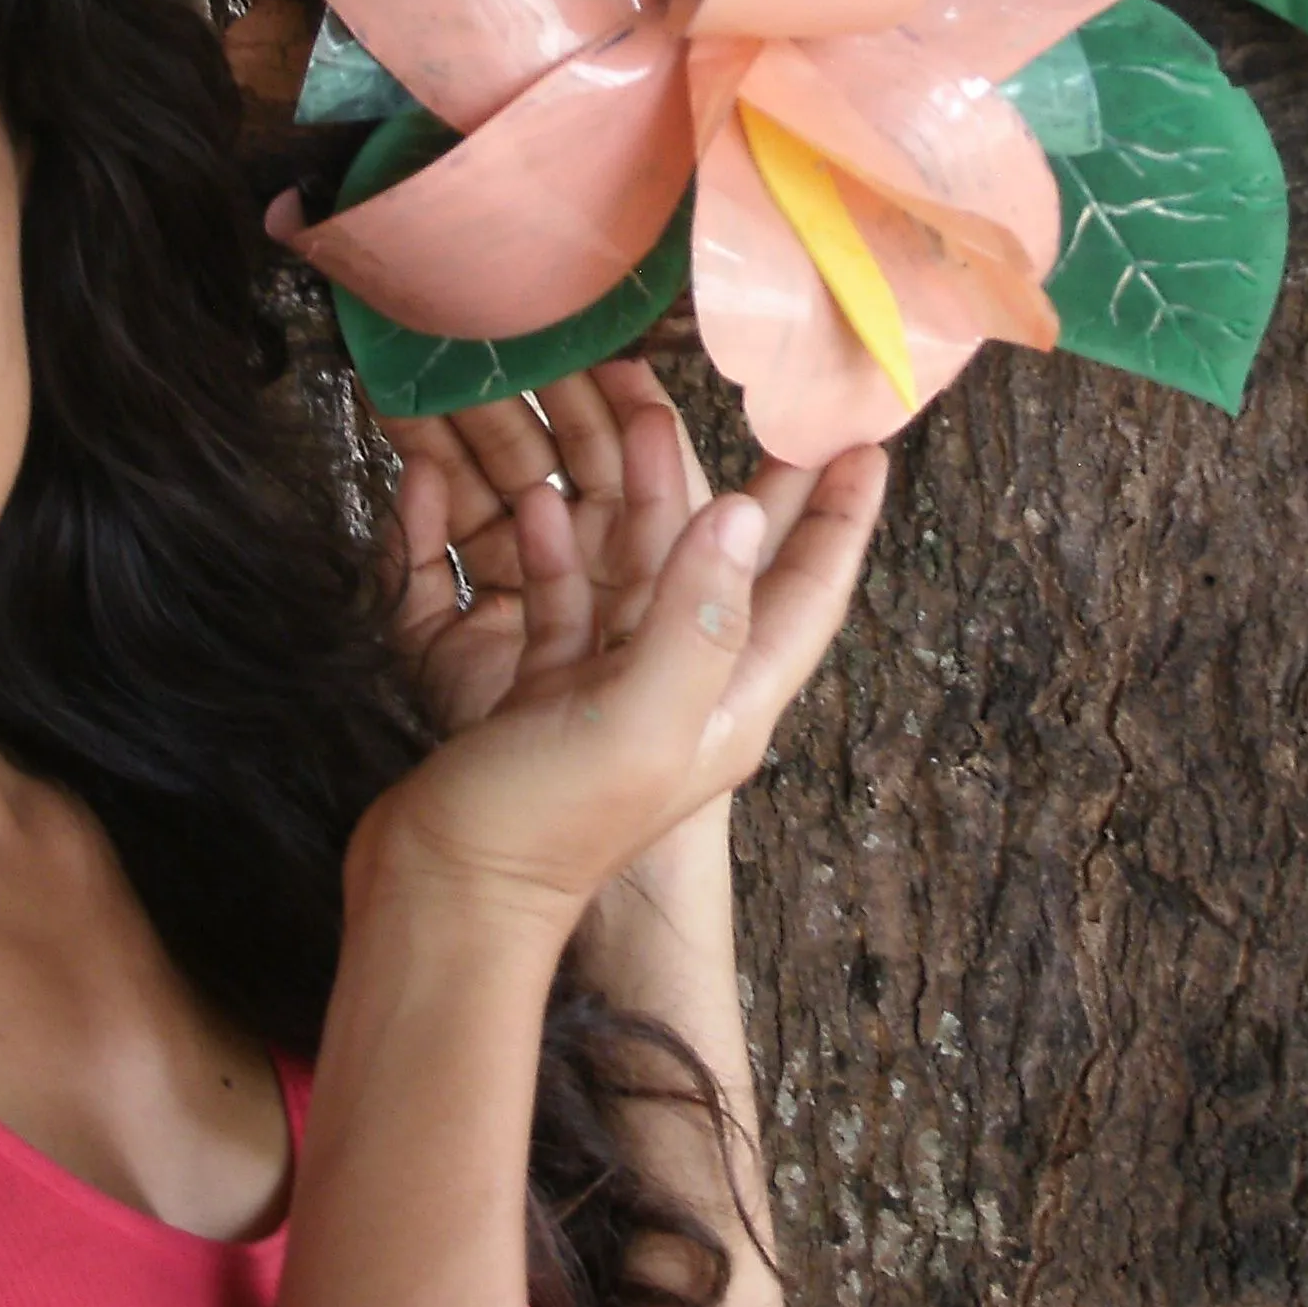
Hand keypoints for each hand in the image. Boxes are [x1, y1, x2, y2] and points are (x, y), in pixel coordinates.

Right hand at [364, 381, 885, 939]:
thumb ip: (696, 614)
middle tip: (775, 411)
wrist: (441, 894)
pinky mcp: (546, 692)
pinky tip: (542, 500)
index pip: (806, 595)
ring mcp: (614, 692)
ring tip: (644, 417)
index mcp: (730, 702)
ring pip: (644, 571)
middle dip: (755, 490)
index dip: (840, 520)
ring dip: (645, 498)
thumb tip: (741, 514)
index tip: (866, 446)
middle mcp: (683, 691)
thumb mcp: (643, 716)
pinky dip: (560, 548)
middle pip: (735, 569)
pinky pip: (567, 600)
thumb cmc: (548, 824)